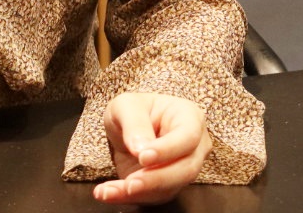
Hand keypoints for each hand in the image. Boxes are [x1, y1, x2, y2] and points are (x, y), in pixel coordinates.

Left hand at [93, 92, 211, 205]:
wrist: (127, 128)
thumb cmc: (133, 110)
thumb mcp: (126, 106)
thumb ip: (134, 123)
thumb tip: (140, 148)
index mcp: (189, 117)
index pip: (188, 137)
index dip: (168, 149)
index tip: (143, 157)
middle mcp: (194, 145)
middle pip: (186, 168)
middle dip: (156, 179)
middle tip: (130, 183)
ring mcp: (184, 168)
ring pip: (170, 188)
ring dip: (139, 192)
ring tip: (109, 190)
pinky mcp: (169, 187)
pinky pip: (153, 197)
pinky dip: (129, 198)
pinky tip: (108, 192)